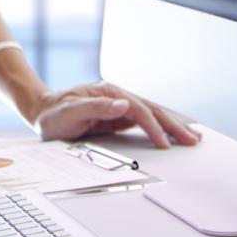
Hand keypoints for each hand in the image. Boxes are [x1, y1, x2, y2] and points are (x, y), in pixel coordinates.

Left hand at [34, 82, 201, 148]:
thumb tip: (124, 104)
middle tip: (193, 139)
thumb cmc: (53, 113)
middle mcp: (119, 97)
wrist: (43, 111)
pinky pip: (145, 122)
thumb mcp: (70, 112)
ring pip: (153, 115)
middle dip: (174, 125)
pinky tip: (171, 133)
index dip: (154, 127)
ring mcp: (120, 106)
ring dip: (172, 125)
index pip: (139, 110)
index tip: (164, 143)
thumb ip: (96, 107)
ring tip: (192, 136)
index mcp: (110, 93)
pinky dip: (161, 128)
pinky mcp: (119, 116)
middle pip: (153, 110)